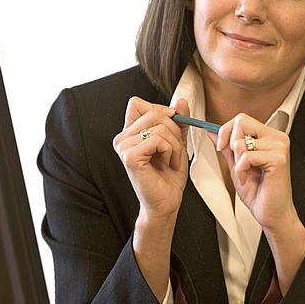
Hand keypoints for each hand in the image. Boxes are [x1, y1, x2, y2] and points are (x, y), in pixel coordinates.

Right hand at [113, 96, 189, 221]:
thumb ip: (179, 121)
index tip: (171, 123)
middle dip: (173, 128)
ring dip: (174, 143)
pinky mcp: (130, 157)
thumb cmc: (168, 176)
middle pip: (151, 112)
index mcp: (130, 132)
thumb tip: (181, 101)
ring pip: (157, 126)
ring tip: (171, 159)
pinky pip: (157, 139)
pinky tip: (167, 163)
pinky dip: (170, 150)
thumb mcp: (177, 142)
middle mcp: (122, 138)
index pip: (137, 103)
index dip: (158, 109)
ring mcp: (123, 147)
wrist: (166, 202)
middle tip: (175, 148)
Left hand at [213, 113, 304, 296]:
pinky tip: (250, 178)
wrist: (272, 214)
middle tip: (236, 162)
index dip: (226, 129)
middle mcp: (277, 138)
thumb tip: (213, 133)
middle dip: (230, 142)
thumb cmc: (260, 193)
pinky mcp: (278, 159)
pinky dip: (242, 170)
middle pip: (242, 122)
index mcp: (269, 137)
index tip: (220, 144)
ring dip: (238, 161)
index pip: (242, 119)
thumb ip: (227, 148)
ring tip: (247, 174)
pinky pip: (247, 156)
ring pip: (242, 141)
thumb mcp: (238, 165)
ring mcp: (279, 147)